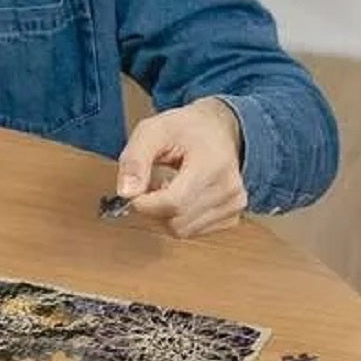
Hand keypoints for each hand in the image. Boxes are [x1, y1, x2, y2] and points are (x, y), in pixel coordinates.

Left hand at [116, 97, 246, 237]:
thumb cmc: (186, 128)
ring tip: (166, 186)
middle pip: (175, 221)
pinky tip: (180, 196)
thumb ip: (134, 160)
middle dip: (152, 207)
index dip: (144, 203)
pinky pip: (192, 231)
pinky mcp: (232, 217)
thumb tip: (126, 192)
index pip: (173, 203)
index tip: (134, 189)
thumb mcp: (151, 131)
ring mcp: (233, 205)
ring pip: (181, 230)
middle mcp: (228, 189)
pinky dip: (178, 218)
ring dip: (164, 214)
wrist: (218, 129)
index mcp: (212, 164)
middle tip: (151, 182)